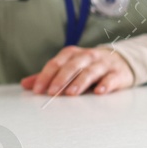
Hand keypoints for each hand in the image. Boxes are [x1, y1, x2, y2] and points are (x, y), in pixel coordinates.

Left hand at [21, 46, 136, 96]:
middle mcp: (87, 56)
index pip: (56, 63)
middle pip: (72, 66)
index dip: (45, 76)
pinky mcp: (117, 73)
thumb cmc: (89, 66)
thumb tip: (25, 84)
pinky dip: (105, 84)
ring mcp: (103, 64)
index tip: (37, 90)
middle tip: (52, 92)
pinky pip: (111, 78)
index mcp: (72, 54)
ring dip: (80, 82)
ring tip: (71, 93)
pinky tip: (99, 92)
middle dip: (61, 79)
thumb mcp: (69, 68)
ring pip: (91, 71)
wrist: (121, 61)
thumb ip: (48, 76)